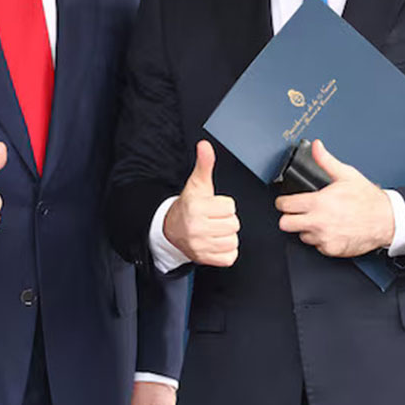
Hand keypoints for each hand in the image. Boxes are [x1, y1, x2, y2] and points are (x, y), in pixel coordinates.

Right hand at [161, 141, 238, 266]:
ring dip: (227, 236)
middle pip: (234, 224)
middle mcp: (196, 228)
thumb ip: (204, 164)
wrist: (171, 228)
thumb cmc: (189, 205)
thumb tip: (205, 145)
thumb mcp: (197, 184)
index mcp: (196, 208)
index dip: (224, 206)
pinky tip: (215, 242)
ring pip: (233, 241)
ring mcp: (200, 246)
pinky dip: (226, 251)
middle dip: (226, 220)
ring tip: (214, 230)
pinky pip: (230, 257)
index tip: (213, 206)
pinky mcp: (204, 259)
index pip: (230, 207)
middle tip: (213, 218)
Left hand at [274, 139, 394, 256]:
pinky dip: (320, 240)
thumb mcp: (346, 175)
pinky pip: (316, 246)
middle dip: (289, 217)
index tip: (286, 202)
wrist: (386, 220)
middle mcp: (318, 221)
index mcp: (318, 202)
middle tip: (297, 213)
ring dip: (306, 229)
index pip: (285, 205)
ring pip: (301, 236)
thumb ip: (326, 161)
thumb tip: (316, 147)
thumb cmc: (368, 199)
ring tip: (319, 221)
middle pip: (285, 224)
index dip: (283, 202)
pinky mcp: (331, 250)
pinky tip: (330, 230)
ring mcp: (324, 237)